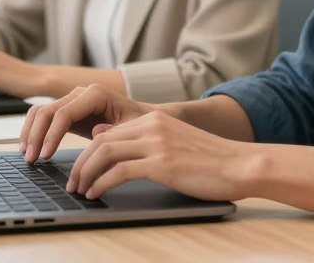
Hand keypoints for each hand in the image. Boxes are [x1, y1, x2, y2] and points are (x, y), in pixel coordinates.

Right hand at [20, 84, 152, 162]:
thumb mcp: (132, 129)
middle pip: (48, 111)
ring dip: (30, 133)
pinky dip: (33, 130)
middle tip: (31, 160)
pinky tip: (30, 147)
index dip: (51, 135)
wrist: (142, 117)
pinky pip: (44, 117)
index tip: (45, 156)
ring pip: (41, 112)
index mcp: (96, 95)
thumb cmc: (140, 123)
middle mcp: (81, 93)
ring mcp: (72, 100)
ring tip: (27, 156)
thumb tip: (95, 133)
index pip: (64, 113)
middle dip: (36, 136)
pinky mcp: (68, 110)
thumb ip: (115, 130)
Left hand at [67, 110, 249, 201]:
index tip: (80, 171)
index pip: (108, 132)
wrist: (240, 164)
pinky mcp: (162, 163)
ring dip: (86, 174)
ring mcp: (157, 143)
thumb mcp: (173, 142)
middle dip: (81, 164)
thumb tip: (106, 139)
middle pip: (100, 141)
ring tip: (80, 191)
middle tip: (73, 184)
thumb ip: (144, 140)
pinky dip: (101, 183)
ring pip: (104, 153)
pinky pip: (119, 171)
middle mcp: (152, 125)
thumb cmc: (210, 160)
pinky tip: (96, 194)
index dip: (88, 153)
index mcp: (155, 119)